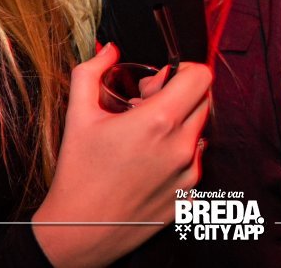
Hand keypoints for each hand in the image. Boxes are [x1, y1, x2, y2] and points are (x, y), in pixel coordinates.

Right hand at [33, 43, 210, 266]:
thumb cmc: (78, 174)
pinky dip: (178, 154)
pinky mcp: (190, 196)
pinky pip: (195, 161)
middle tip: (145, 107)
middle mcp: (182, 147)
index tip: (160, 80)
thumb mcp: (78, 114)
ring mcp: (189, 173)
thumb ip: (92, 70)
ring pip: (199, 131)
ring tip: (145, 137)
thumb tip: (110, 49)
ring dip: (180, 125)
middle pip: (202, 101)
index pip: (201, 77)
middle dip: (178, 96)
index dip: (183, 70)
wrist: (80, 231)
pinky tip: (149, 162)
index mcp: (159, 121)